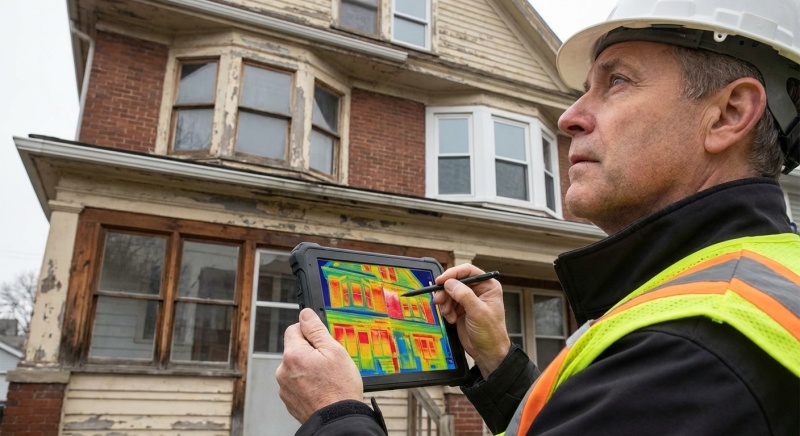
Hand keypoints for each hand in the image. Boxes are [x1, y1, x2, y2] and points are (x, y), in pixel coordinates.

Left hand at [276, 308, 363, 422]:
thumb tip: (305, 314)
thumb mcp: (334, 351)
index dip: (310, 332)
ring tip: (326, 379)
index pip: (294, 329)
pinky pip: (296, 384)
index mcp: (293, 355)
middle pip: (295, 349)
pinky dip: (306, 384)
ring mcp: (284, 387)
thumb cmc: (339, 388)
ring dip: (308, 368)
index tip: (321, 341)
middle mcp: (283, 370)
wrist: (337, 420)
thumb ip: (316, 330)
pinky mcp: (289, 400)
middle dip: (310, 352)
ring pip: (296, 367)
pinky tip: (321, 389)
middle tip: (328, 362)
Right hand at [433, 264, 510, 378]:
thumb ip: (464, 295)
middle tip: (438, 299)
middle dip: (446, 291)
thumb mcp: (478, 312)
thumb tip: (450, 283)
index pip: (468, 271)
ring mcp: (468, 300)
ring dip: (445, 303)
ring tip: (448, 314)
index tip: (441, 280)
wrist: (487, 353)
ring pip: (449, 292)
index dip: (453, 274)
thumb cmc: (491, 333)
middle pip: (456, 281)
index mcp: (488, 286)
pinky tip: (452, 319)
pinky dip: (446, 311)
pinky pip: (448, 303)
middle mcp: (478, 290)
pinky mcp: (461, 309)